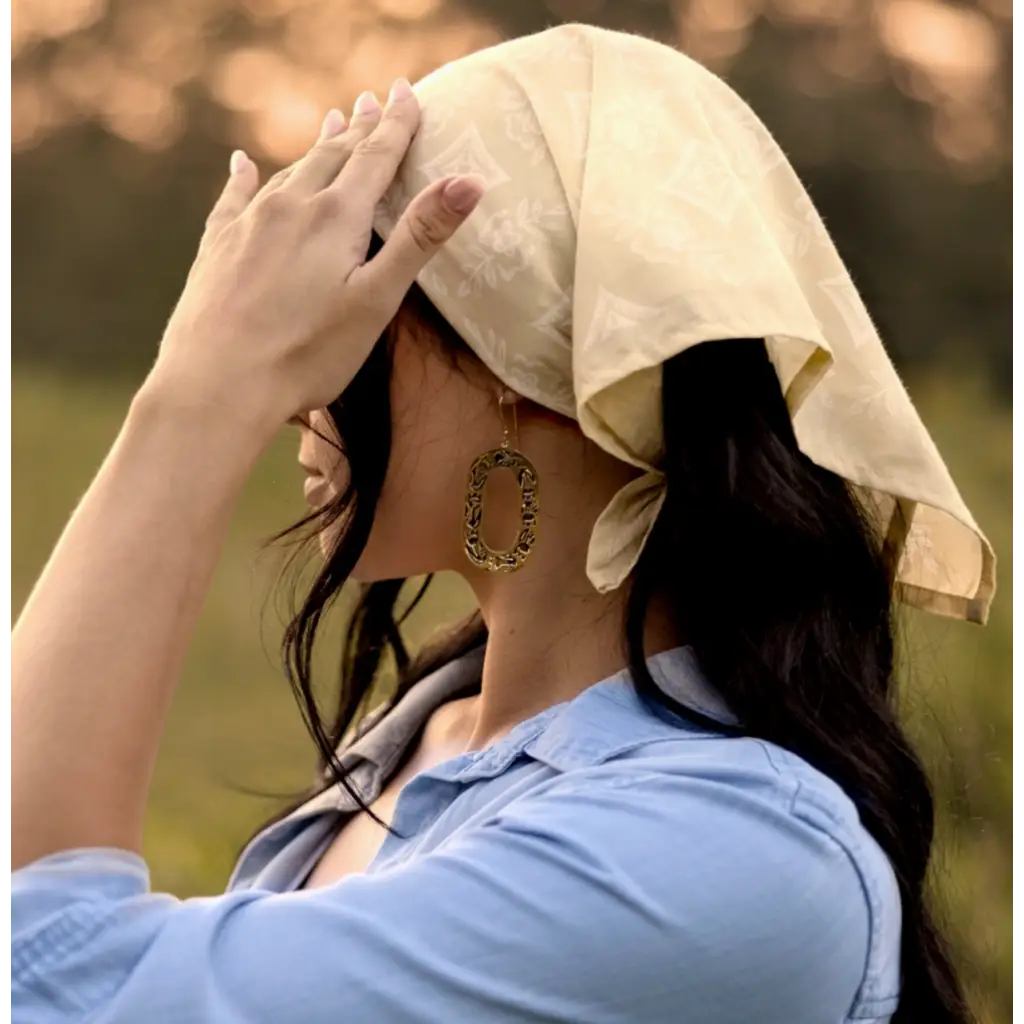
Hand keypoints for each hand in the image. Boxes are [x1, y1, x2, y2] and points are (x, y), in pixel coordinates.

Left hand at [149, 81, 482, 431]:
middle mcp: (290, 206)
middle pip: (333, 155)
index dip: (397, 123)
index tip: (410, 92)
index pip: (375, 156)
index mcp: (335, 217)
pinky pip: (235, 196)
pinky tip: (243, 164)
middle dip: (360, 128)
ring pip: (290, 171)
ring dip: (316, 146)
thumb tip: (469, 180)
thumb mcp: (377, 300)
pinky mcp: (217, 246)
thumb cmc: (307, 353)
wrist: (216, 384)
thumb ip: (419, 237)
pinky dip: (245, 175)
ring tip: (333, 123)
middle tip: (375, 102)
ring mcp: (248, 223)